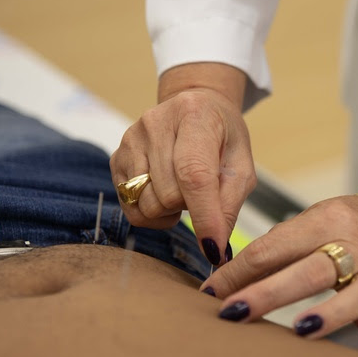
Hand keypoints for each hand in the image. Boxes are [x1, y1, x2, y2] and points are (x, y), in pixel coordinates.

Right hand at [110, 63, 255, 264]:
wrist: (196, 107)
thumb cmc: (223, 138)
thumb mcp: (241, 166)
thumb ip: (230, 204)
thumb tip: (216, 249)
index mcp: (195, 116)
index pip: (194, 174)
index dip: (204, 215)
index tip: (213, 248)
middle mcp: (156, 123)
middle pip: (168, 195)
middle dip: (189, 207)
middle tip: (202, 192)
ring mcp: (131, 138)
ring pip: (146, 204)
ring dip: (169, 209)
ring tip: (183, 190)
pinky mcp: (116, 156)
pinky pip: (129, 206)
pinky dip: (151, 212)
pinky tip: (164, 193)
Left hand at [200, 178, 357, 356]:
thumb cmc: (347, 224)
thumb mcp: (311, 221)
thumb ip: (274, 249)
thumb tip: (225, 279)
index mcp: (325, 221)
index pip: (274, 247)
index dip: (238, 271)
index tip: (210, 292)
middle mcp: (353, 247)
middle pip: (310, 270)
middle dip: (269, 293)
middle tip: (233, 312)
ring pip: (355, 294)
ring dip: (329, 313)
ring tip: (299, 330)